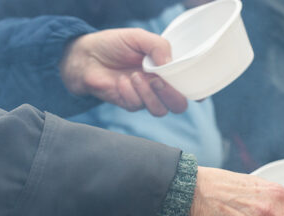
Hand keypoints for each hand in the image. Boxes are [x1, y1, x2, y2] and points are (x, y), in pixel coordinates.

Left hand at [60, 28, 187, 116]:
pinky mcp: (130, 104)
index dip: (196, 93)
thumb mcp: (139, 37)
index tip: (195, 92)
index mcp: (167, 71)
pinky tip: (121, 80)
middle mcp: (160, 87)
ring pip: (160, 110)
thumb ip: (158, 46)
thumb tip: (170, 64)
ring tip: (134, 76)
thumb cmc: (114, 44)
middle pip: (179, 106)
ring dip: (148, 94)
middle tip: (157, 81)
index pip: (189, 87)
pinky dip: (129, 92)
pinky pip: (137, 106)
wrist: (86, 56)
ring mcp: (146, 97)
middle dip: (172, 96)